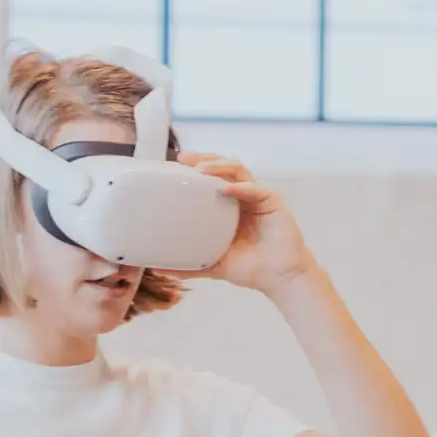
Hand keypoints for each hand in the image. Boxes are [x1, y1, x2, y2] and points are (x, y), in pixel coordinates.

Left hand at [179, 151, 315, 295]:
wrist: (279, 279)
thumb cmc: (250, 269)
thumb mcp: (214, 264)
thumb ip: (189, 265)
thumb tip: (157, 268)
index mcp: (228, 206)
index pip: (210, 179)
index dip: (194, 169)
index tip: (173, 165)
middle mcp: (242, 196)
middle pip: (222, 167)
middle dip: (203, 158)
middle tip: (183, 158)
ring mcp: (258, 196)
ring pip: (238, 170)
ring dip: (219, 167)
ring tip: (201, 170)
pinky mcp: (273, 201)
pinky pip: (254, 188)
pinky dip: (239, 187)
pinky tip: (225, 189)